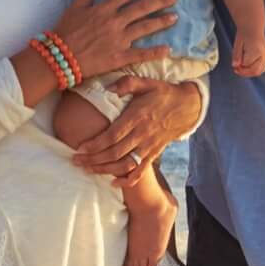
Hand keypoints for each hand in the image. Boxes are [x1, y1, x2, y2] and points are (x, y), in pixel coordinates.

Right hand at [50, 0, 178, 79]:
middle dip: (159, 1)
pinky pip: (140, 54)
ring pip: (144, 28)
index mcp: (104, 9)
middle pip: (141, 8)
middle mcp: (115, 21)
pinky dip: (155, 52)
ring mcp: (118, 39)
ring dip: (161, 22)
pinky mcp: (119, 57)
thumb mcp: (74, 8)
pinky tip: (168, 49)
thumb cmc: (65, 32)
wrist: (59, 56)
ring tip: (175, 17)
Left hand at [70, 78, 202, 186]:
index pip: (113, 135)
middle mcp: (143, 134)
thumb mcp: (147, 82)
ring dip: (105, 170)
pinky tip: (114, 183)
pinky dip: (128, 180)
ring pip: (125, 164)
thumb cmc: (163, 93)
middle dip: (94, 159)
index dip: (96, 144)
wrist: (188, 106)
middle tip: (76, 161)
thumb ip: (128, 83)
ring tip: (88, 170)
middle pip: (115, 153)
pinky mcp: (154, 153)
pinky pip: (141, 171)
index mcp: (138, 117)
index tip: (80, 148)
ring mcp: (149, 146)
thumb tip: (110, 88)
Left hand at [231, 30, 264, 77]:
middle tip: (237, 70)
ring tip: (242, 70)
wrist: (253, 26)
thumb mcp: (238, 44)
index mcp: (255, 49)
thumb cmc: (244, 34)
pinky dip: (255, 70)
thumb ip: (236, 55)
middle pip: (255, 70)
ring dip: (250, 73)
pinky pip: (262, 68)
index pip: (247, 64)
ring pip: (260, 71)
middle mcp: (263, 54)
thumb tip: (235, 65)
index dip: (240, 67)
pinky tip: (248, 67)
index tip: (234, 66)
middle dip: (245, 73)